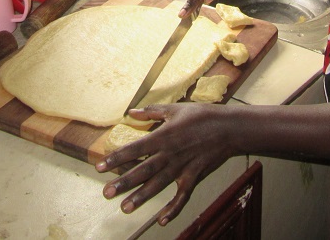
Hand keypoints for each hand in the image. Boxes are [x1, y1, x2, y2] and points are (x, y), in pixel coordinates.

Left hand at [96, 103, 234, 225]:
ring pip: (158, 185)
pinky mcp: (194, 176)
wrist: (229, 128)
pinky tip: (162, 220)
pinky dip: (173, 209)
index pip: (135, 149)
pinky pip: (182, 196)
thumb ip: (151, 112)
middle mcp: (170, 154)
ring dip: (141, 197)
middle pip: (143, 170)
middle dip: (124, 182)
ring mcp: (182, 167)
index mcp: (163, 136)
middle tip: (107, 193)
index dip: (117, 158)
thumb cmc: (202, 116)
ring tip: (125, 208)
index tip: (100, 166)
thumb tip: (130, 112)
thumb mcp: (175, 109)